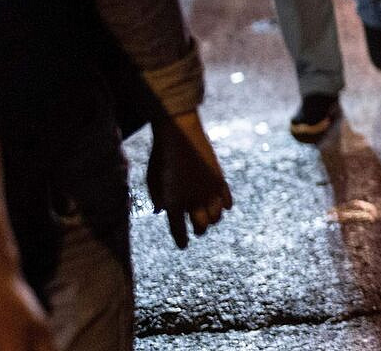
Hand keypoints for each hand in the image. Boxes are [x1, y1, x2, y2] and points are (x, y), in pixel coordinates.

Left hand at [146, 113, 231, 248]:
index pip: (179, 231)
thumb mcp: (153, 181)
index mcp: (173, 204)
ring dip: (212, 219)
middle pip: (201, 226)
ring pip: (216, 216)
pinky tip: (224, 206)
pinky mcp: (219, 179)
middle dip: (198, 230)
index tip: (183, 245)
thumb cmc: (161, 157)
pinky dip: (225, 205)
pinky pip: (227, 200)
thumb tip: (161, 211)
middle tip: (197, 229)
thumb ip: (158, 198)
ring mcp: (208, 190)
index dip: (181, 240)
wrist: (179, 134)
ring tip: (209, 217)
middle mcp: (193, 201)